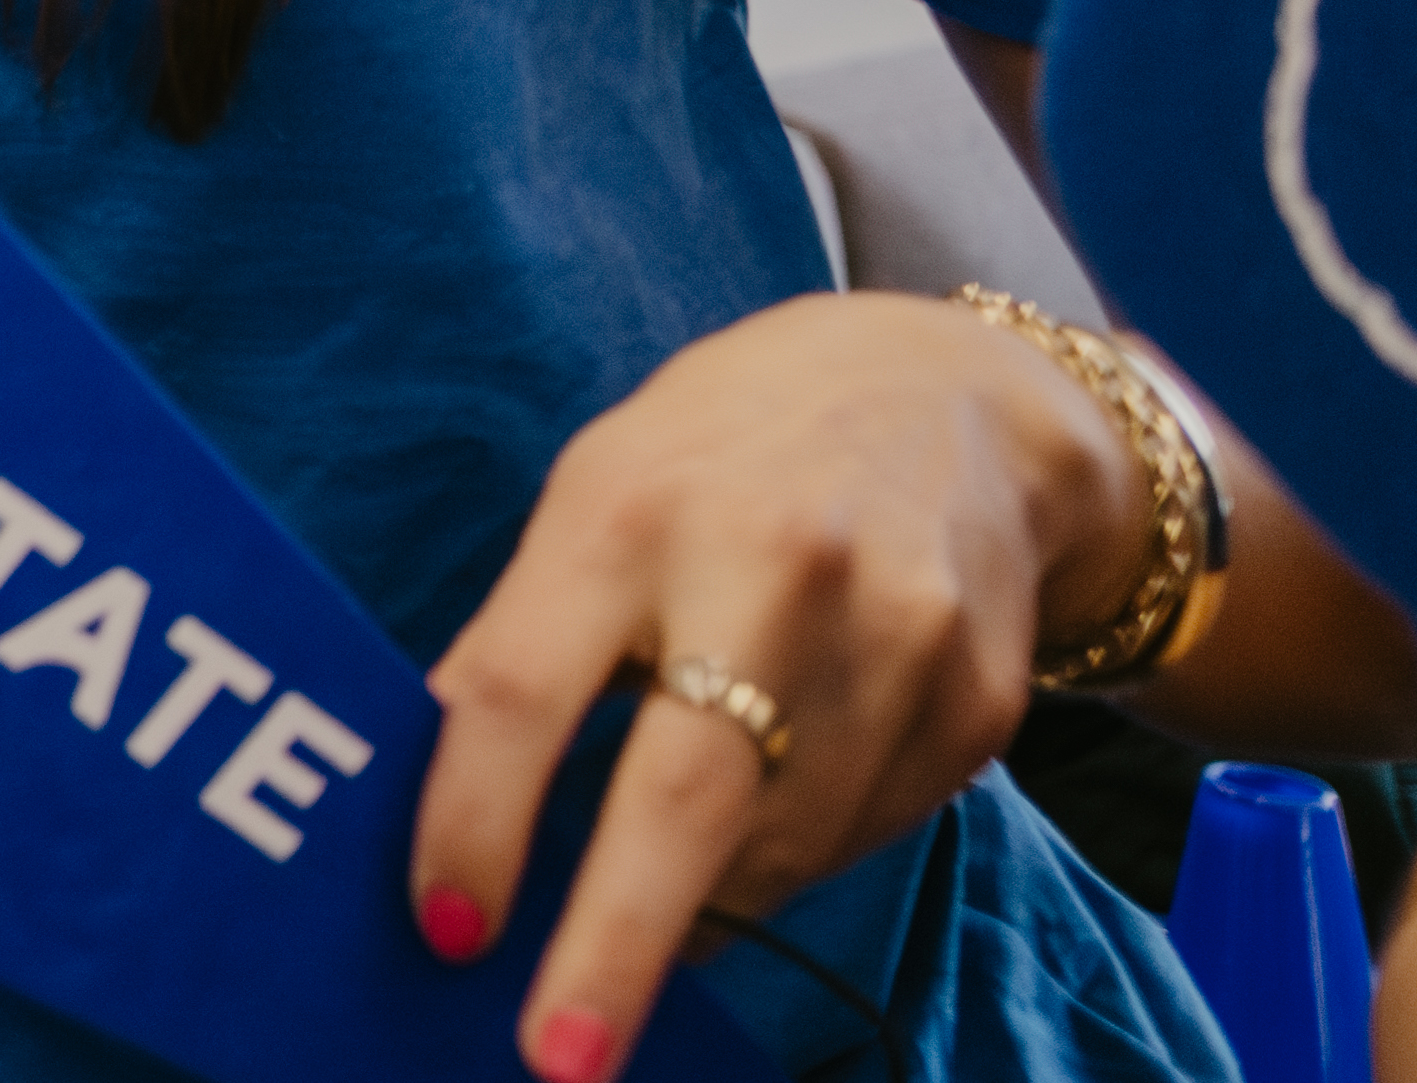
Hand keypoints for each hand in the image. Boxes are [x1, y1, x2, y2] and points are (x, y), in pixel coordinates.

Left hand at [409, 290, 1139, 1079]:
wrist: (959, 399)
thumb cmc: (728, 453)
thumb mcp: (596, 490)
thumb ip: (526, 637)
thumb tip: (439, 799)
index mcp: (632, 508)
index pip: (529, 687)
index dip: (475, 818)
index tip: (443, 928)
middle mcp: (771, 570)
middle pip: (685, 797)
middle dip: (614, 945)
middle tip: (557, 1056)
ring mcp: (894, 639)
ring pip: (782, 847)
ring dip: (705, 904)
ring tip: (656, 898)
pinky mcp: (978, 701)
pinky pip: (865, 836)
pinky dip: (798, 857)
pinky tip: (775, 812)